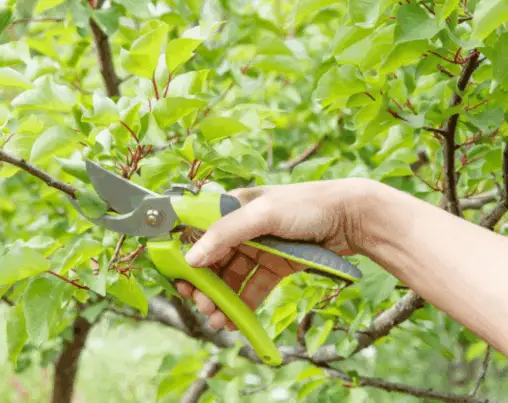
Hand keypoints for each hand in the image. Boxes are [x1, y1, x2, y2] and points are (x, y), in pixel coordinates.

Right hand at [175, 179, 369, 329]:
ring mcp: (259, 248)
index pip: (199, 234)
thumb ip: (225, 234)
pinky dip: (242, 304)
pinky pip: (252, 287)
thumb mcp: (263, 214)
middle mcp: (242, 228)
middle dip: (204, 286)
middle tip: (203, 306)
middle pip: (212, 261)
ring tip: (218, 320)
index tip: (181, 281)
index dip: (186, 258)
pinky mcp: (276, 265)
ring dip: (221, 299)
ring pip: (230, 278)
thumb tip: (191, 258)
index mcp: (232, 207)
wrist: (354, 217)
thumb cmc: (308, 205)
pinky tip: (235, 321)